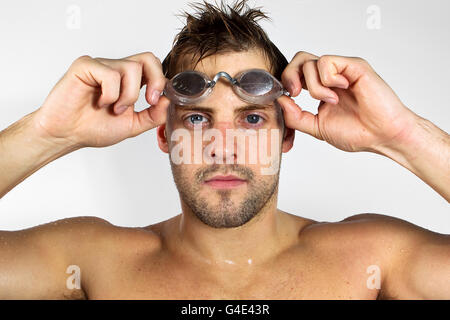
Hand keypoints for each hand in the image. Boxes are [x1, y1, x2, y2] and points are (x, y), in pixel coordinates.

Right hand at [33, 52, 169, 147]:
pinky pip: (110, 74)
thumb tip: (167, 100)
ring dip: (128, 95)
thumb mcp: (132, 125)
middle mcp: (116, 69)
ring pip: (131, 68)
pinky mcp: (85, 66)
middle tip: (148, 102)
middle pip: (148, 58)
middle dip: (155, 80)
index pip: (154, 67)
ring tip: (114, 109)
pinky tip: (101, 103)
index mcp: (129, 81)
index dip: (162, 83)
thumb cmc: (93, 128)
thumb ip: (153, 115)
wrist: (66, 135)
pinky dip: (110, 94)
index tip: (156, 103)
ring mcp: (101, 66)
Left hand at [278, 51, 418, 152]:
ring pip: (310, 63)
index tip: (288, 99)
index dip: (286, 83)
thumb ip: (295, 116)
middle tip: (296, 94)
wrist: (382, 136)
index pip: (295, 73)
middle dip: (290, 76)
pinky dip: (327, 79)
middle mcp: (330, 76)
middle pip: (299, 60)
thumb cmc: (357, 132)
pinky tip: (340, 91)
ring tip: (332, 101)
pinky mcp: (354, 66)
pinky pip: (327, 62)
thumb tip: (280, 100)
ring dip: (315, 87)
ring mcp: (342, 70)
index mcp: (320, 88)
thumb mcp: (316, 127)